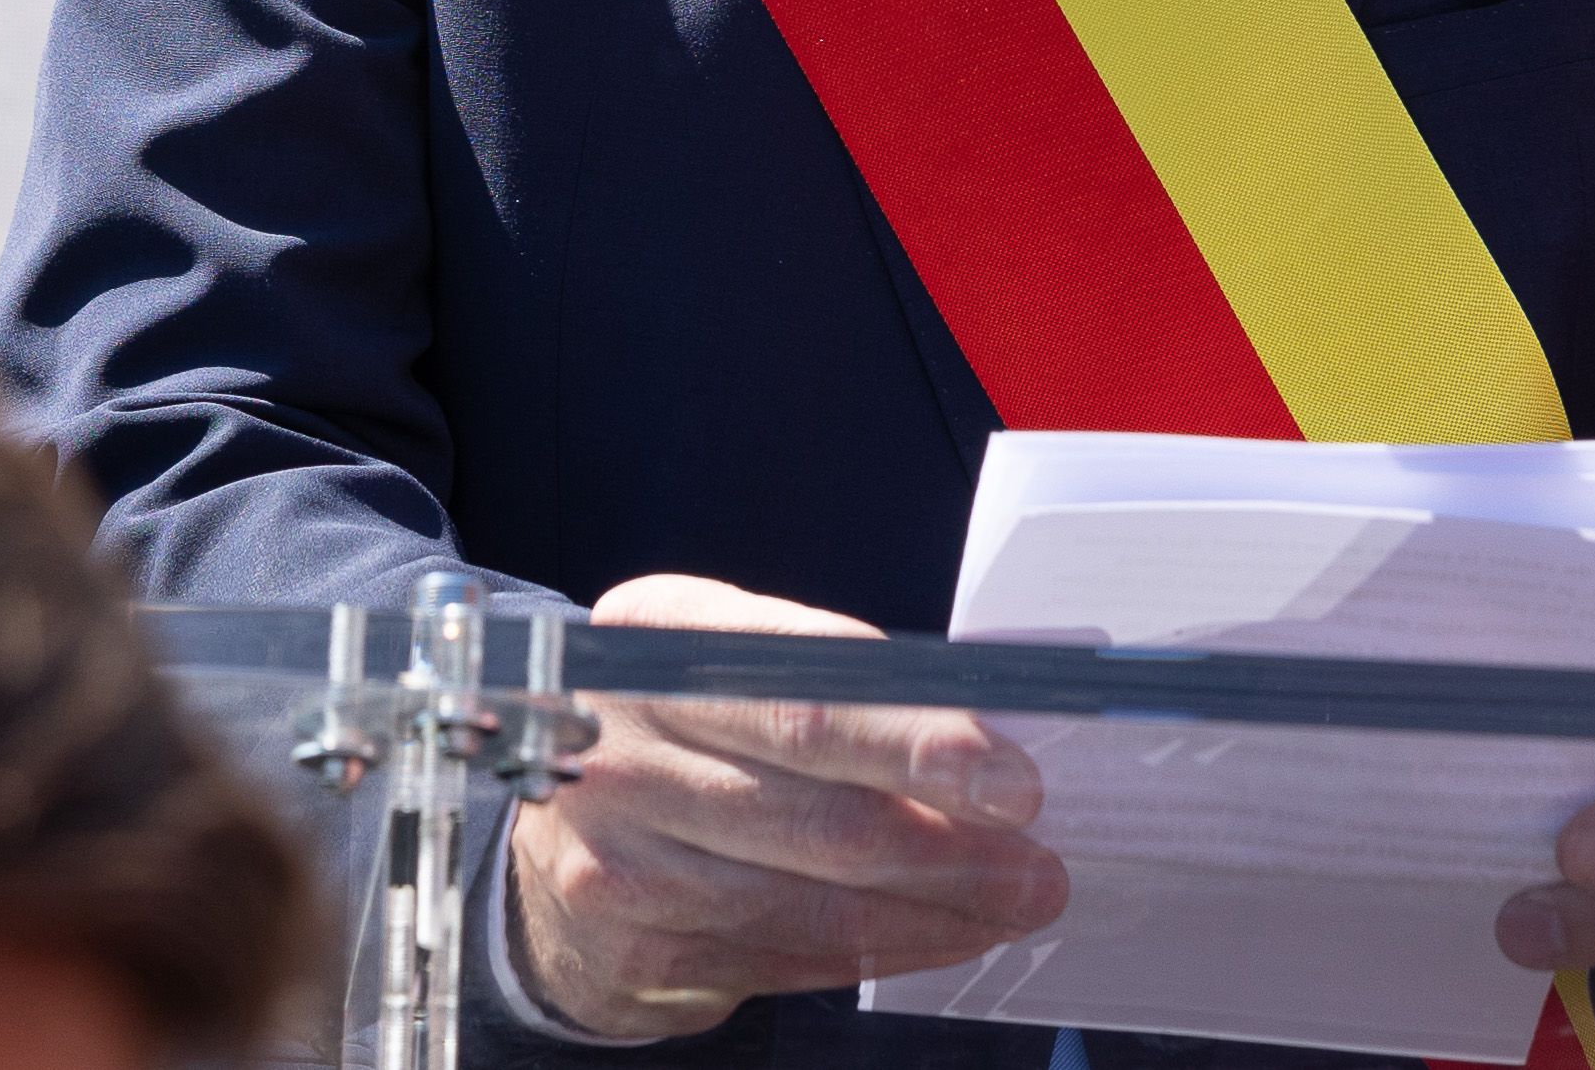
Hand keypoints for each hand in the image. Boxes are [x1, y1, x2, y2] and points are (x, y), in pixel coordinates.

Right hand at [505, 575, 1068, 1038]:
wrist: (557, 824)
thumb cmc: (682, 726)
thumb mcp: (729, 661)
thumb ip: (832, 682)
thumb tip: (987, 734)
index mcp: (654, 639)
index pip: (805, 693)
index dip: (917, 741)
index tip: (1008, 775)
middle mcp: (620, 743)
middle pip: (817, 808)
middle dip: (950, 843)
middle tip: (1038, 862)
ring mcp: (617, 854)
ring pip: (811, 897)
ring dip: (934, 909)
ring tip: (1014, 904)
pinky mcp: (634, 945)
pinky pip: (785, 955)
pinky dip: (879, 950)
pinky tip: (942, 935)